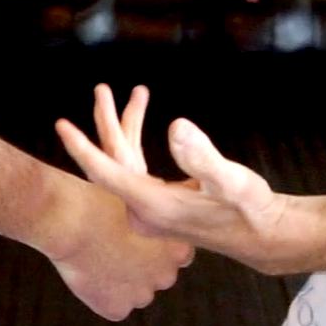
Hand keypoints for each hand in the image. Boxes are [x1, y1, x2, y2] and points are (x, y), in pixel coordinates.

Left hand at [57, 88, 294, 274]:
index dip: (81, 147)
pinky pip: (137, 170)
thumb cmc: (251, 209)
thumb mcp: (231, 181)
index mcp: (153, 205)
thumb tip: (175, 126)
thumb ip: (201, 157)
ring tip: (138, 92)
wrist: (264, 236)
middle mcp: (145, 210)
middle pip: (113, 161)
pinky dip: (137, 143)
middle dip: (107, 122)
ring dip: (126, 128)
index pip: (106, 172)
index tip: (61, 124)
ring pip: (126, 163)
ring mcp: (151, 210)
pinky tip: (142, 121)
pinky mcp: (161, 206)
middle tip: (101, 88)